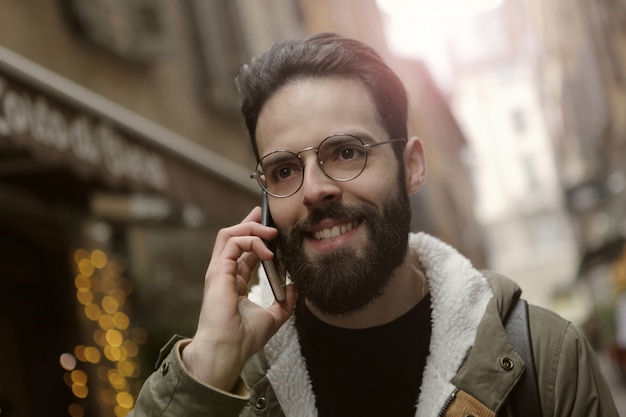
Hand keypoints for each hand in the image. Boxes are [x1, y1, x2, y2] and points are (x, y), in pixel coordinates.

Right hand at [181, 207, 296, 390]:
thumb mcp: (273, 318)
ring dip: (251, 227)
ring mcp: (219, 271)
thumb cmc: (244, 339)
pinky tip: (267, 252)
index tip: (273, 230)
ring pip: (229, 234)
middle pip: (233, 237)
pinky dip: (251, 241)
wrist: (228, 351)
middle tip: (269, 216)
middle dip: (251, 223)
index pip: (244, 251)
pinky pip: (233, 243)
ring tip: (271, 231)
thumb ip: (285, 303)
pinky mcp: (218, 271)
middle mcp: (225, 273)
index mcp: (234, 282)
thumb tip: (295, 287)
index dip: (257, 237)